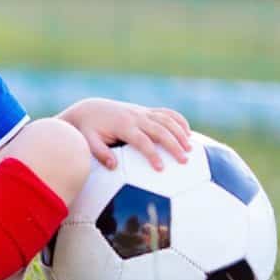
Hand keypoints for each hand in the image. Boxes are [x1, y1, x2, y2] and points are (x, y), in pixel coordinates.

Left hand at [60, 97, 191, 171]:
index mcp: (123, 125)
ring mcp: (142, 112)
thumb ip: (100, 152)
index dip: (152, 154)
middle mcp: (135, 117)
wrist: (89, 110)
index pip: (142, 141)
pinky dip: (178, 120)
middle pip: (160, 130)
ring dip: (180, 133)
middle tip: (184, 161)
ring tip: (191, 149)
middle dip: (173, 145)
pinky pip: (166, 112)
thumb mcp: (88, 141)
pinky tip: (188, 132)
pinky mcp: (145, 111)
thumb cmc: (88, 130)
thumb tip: (113, 166)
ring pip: (166, 120)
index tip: (161, 168)